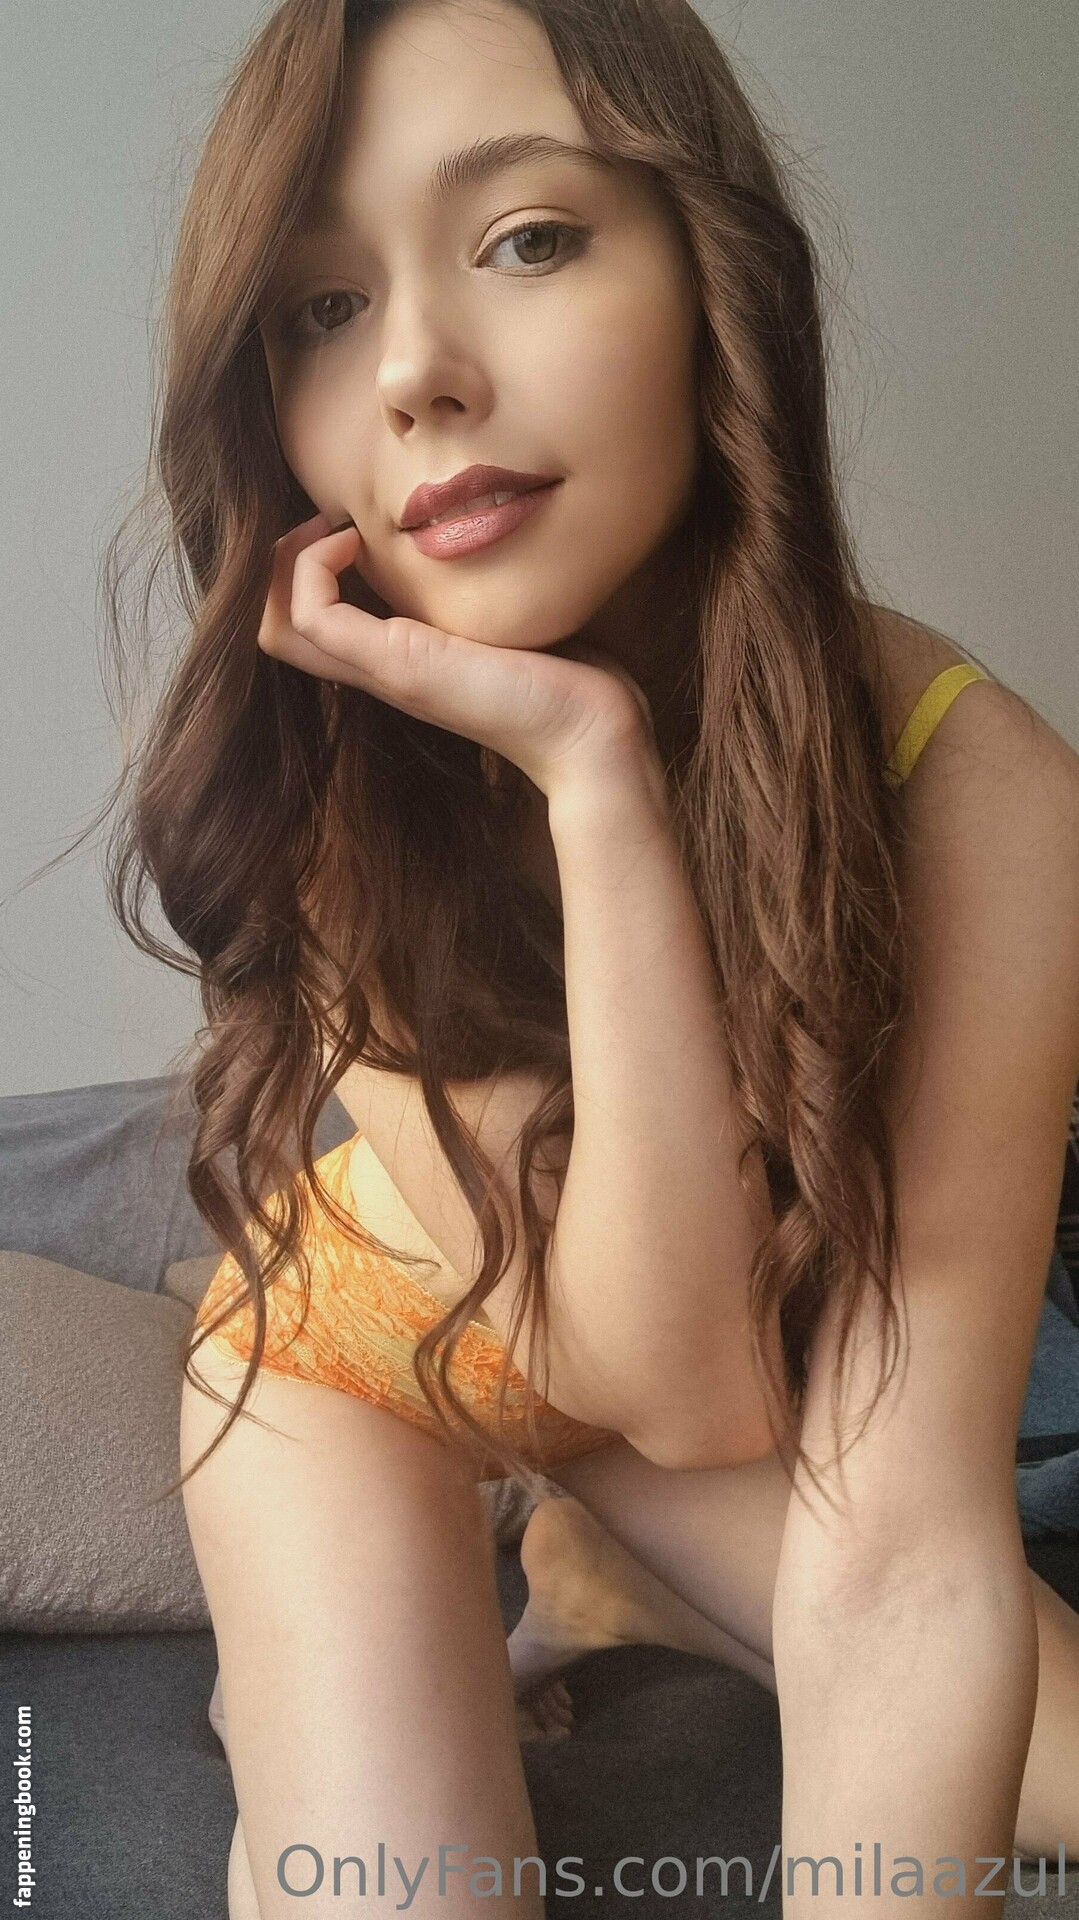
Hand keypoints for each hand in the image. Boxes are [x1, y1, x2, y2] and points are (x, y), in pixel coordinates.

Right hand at [256, 511, 659, 797]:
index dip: (306, 568)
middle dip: (281, 563)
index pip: (312, 625)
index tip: (352, 526)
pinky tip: (355, 540)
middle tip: (325, 522)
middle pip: (276, 629)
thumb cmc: (568, 679)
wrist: (590, 732)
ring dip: (288, 561)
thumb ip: (484, 592)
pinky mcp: (396, 664)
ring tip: (332, 529)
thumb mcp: (508, 621)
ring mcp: (382, 670)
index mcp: (402, 660)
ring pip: (278, 625)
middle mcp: (380, 669)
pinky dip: (313, 566)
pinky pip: (310, 614)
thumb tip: (493, 538)